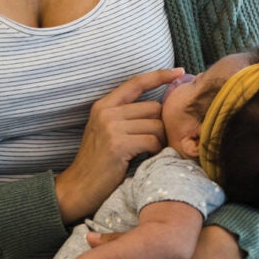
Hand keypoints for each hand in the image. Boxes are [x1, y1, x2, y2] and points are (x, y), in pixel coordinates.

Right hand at [55, 68, 180, 223]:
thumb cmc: (98, 162)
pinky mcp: (118, 144)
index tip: (180, 71)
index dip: (160, 76)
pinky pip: (152, 141)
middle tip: (154, 143)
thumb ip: (126, 116)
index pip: (136, 82)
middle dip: (160, 126)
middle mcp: (106, 112)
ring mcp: (111, 127)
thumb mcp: (106, 131)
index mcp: (103, 105)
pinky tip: (145, 158)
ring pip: (156, 125)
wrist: (78, 187)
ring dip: (159, 141)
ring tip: (149, 152)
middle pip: (153, 107)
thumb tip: (159, 108)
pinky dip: (155, 151)